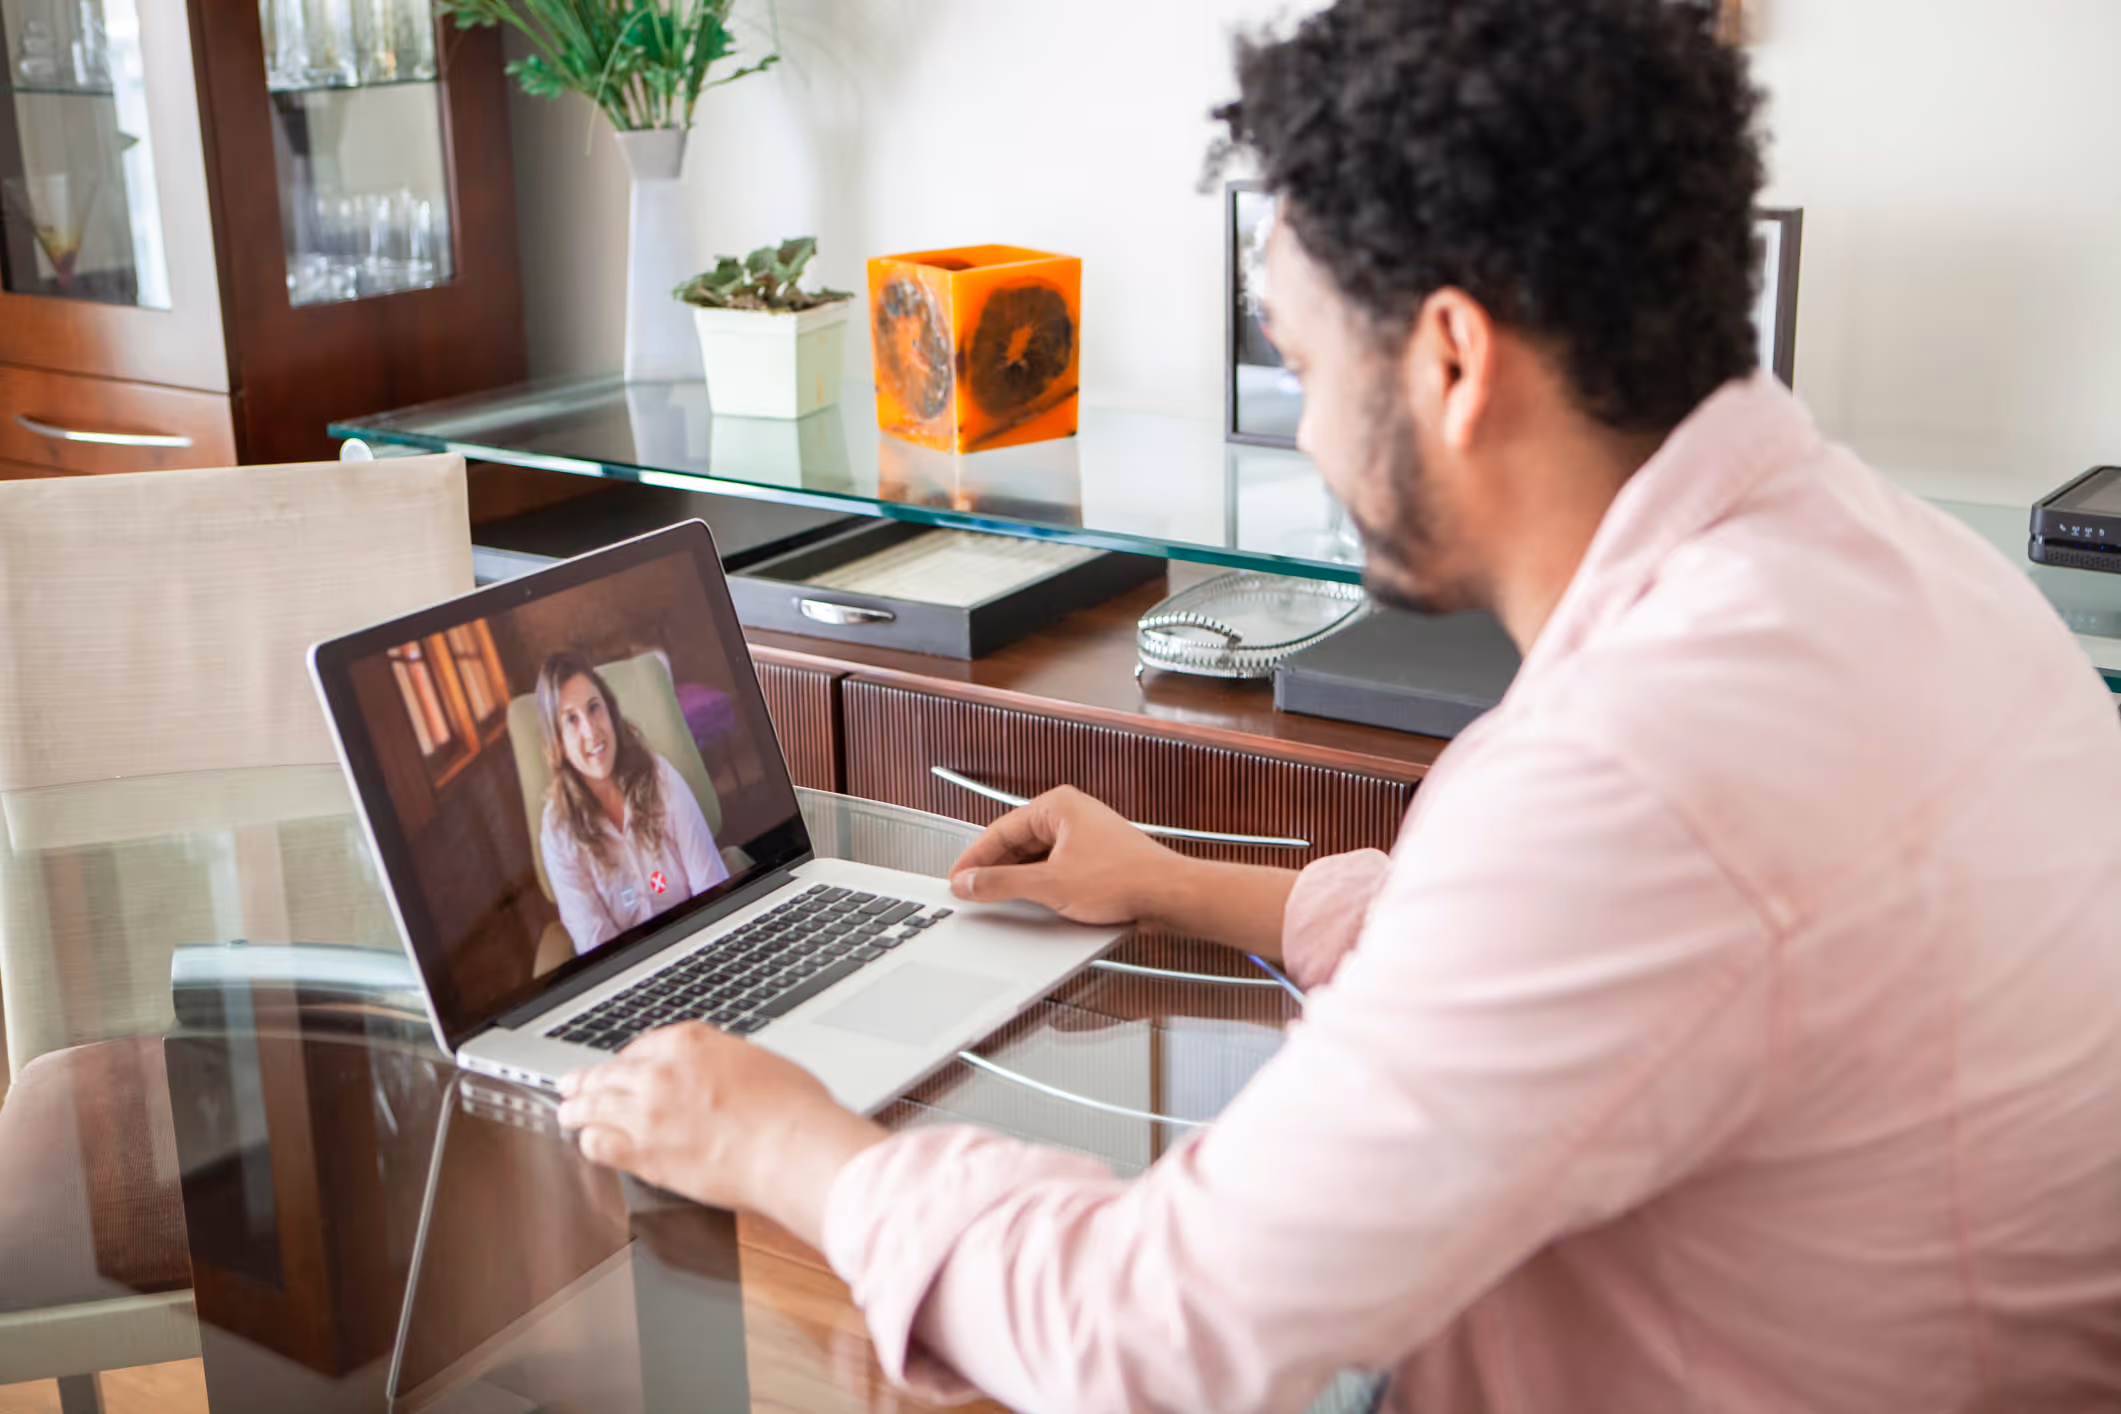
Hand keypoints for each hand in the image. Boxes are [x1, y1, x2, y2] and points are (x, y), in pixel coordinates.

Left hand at [556, 1023, 884, 1244]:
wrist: (790, 1147)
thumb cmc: (790, 1107)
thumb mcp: (756, 1061)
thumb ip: (722, 1063)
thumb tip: (717, 1076)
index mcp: (688, 1043)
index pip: (641, 1046)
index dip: (628, 1060)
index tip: (625, 1067)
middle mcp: (658, 1073)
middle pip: (609, 1073)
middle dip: (588, 1079)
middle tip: (572, 1083)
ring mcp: (645, 1114)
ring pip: (593, 1107)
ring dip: (577, 1108)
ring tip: (568, 1112)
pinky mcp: (643, 1154)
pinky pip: (599, 1145)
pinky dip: (590, 1142)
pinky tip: (589, 1143)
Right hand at [949, 785, 1185, 923]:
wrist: (1170, 896)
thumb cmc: (1125, 879)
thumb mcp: (1050, 885)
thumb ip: (1001, 884)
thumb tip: (970, 882)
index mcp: (1058, 806)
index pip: (1000, 830)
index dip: (974, 858)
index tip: (958, 879)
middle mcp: (1071, 815)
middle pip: (1017, 844)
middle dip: (995, 870)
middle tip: (972, 893)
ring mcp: (1085, 837)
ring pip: (1036, 859)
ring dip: (1019, 881)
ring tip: (1000, 902)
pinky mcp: (1096, 859)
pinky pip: (1055, 869)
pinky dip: (1040, 886)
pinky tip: (1033, 905)